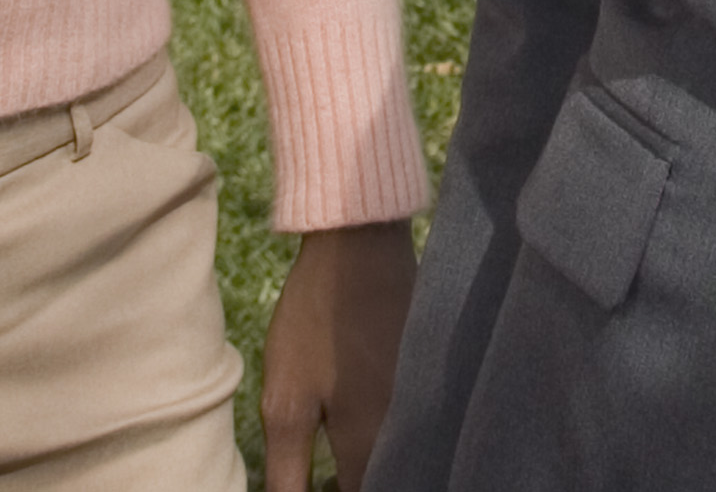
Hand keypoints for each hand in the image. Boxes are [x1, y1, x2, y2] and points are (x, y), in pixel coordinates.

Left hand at [258, 218, 419, 491]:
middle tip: (324, 472)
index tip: (319, 481)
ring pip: (400, 453)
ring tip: (337, 452)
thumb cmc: (315, 323)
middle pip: (386, 476)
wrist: (360, 246)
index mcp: (370, 443)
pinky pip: (413, 425)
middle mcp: (409, 429)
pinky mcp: (429, 375)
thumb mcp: (286, 402)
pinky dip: (389, 436)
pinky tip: (360, 420)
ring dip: (370, 462)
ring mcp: (425, 399)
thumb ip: (286, 471)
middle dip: (356, 480)